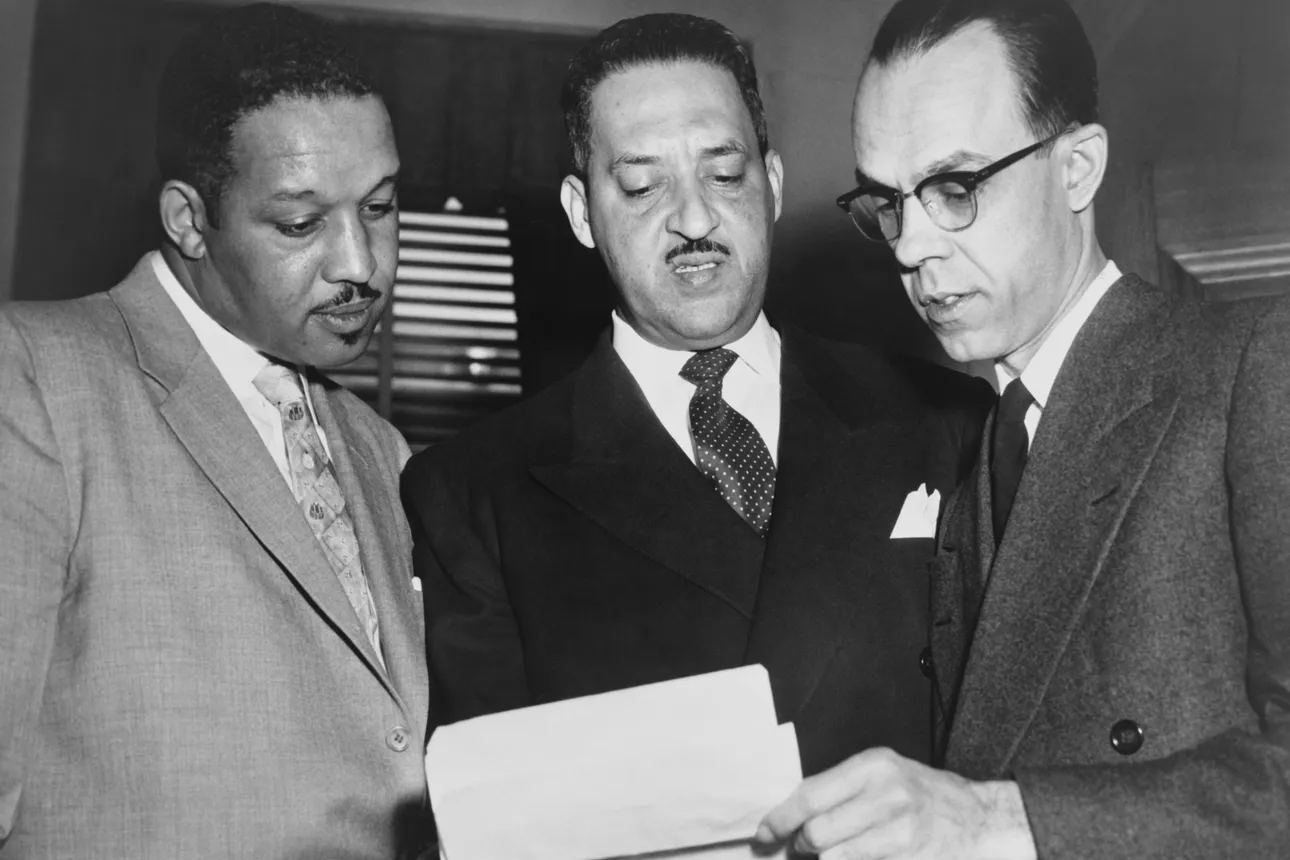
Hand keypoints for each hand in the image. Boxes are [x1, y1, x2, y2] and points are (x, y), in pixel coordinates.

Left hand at [754, 747, 1035, 859]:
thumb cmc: (916, 792)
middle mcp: (888, 797)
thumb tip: (788, 816)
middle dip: (800, 845)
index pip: (811, 795)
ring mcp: (903, 834)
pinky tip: (851, 858)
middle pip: (819, 834)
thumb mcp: (879, 773)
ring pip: (836, 859)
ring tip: (826, 853)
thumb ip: (837, 789)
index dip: (780, 819)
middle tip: (799, 847)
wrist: (974, 817)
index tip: (763, 834)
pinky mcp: (910, 859)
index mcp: (873, 767)